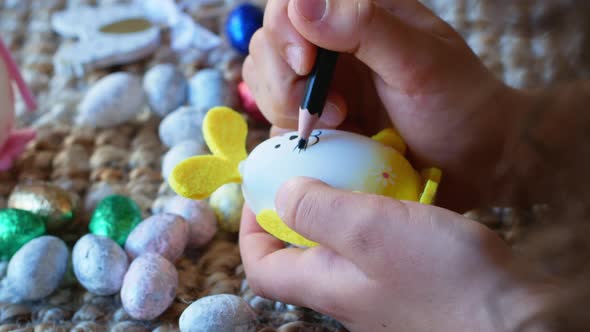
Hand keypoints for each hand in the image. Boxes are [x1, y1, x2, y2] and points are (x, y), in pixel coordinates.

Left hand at [239, 178, 550, 331]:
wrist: (518, 320)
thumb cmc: (443, 279)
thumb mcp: (370, 230)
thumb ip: (318, 210)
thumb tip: (281, 195)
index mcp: (327, 284)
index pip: (263, 267)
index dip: (250, 229)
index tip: (261, 190)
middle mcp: (349, 292)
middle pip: (302, 251)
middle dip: (299, 207)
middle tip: (315, 167)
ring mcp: (384, 289)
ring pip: (345, 243)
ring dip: (345, 204)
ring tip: (362, 170)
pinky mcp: (417, 281)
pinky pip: (383, 243)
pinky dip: (383, 214)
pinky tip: (405, 194)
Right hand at [243, 0, 530, 210]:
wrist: (473, 159)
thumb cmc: (458, 105)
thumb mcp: (420, 61)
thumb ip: (365, 27)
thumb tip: (301, 4)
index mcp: (359, 12)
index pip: (292, 1)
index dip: (286, 29)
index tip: (306, 65)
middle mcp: (333, 42)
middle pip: (268, 40)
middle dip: (284, 77)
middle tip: (333, 109)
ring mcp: (322, 80)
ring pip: (264, 77)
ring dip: (286, 104)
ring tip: (339, 123)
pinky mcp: (316, 117)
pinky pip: (275, 114)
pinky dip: (288, 127)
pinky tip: (329, 138)